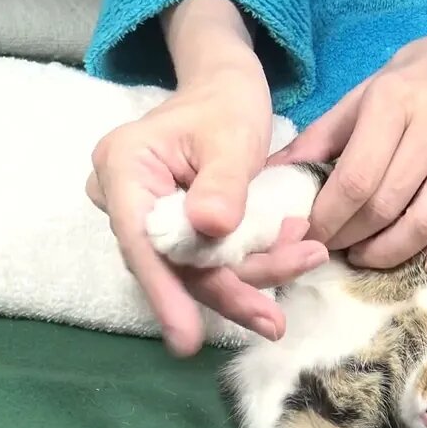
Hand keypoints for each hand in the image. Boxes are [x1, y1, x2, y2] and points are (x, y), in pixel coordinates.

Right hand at [87, 3, 327, 356]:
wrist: (225, 87)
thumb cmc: (226, 102)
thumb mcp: (232, 135)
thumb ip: (222, 183)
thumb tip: (210, 230)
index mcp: (122, 168)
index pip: (141, 242)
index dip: (165, 293)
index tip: (186, 340)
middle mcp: (124, 199)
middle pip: (171, 264)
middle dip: (228, 290)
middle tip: (274, 321)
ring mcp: (146, 218)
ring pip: (193, 268)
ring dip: (248, 277)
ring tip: (304, 262)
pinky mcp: (173, 231)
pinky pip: (206, 260)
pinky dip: (248, 263)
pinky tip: (290, 255)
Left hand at [270, 11, 426, 271]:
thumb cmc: (418, 77)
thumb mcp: (365, 93)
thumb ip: (321, 136)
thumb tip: (270, 172)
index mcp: (394, 103)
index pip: (355, 178)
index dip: (327, 217)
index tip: (309, 234)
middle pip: (386, 204)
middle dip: (351, 237)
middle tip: (333, 247)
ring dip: (390, 251)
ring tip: (366, 256)